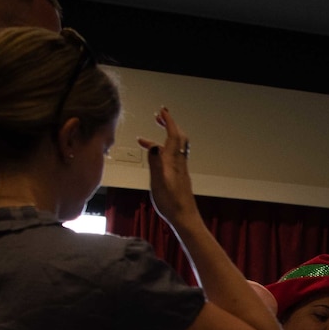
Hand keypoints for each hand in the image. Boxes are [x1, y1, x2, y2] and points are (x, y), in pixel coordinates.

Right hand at [142, 107, 198, 226]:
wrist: (185, 219)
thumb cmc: (171, 204)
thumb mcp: (159, 183)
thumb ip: (155, 163)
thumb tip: (154, 145)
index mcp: (174, 162)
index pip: (173, 136)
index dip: (169, 121)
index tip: (163, 110)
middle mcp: (179, 163)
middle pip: (178, 138)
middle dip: (169, 125)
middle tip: (158, 118)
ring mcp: (180, 170)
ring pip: (174, 149)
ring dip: (161, 140)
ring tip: (144, 141)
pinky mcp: (178, 177)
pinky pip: (171, 158)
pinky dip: (162, 153)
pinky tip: (154, 160)